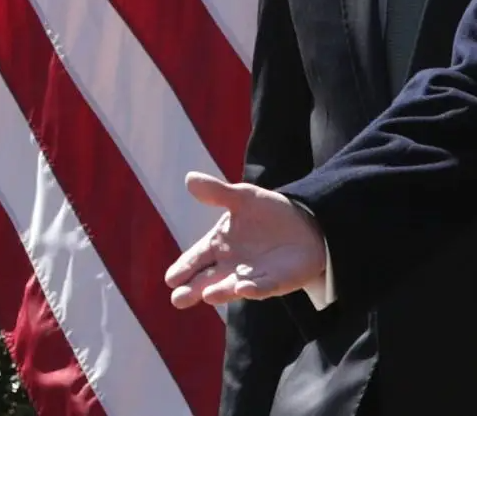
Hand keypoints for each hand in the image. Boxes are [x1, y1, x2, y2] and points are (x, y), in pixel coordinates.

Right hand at [165, 172, 326, 308]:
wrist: (305, 223)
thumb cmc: (267, 213)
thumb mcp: (243, 198)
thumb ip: (217, 192)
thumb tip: (189, 178)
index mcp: (217, 246)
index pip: (194, 259)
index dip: (182, 269)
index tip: (171, 278)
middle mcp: (229, 267)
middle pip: (205, 281)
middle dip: (192, 290)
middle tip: (178, 298)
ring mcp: (251, 277)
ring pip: (231, 287)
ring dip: (221, 292)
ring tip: (208, 295)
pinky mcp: (275, 282)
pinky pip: (263, 287)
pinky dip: (254, 289)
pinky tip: (244, 289)